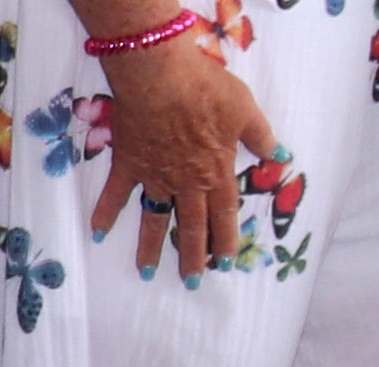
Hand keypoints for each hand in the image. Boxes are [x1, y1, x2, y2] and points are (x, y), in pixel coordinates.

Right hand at [87, 28, 282, 283]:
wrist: (157, 71)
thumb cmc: (204, 88)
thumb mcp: (244, 109)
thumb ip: (262, 137)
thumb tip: (282, 156)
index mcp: (217, 175)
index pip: (225, 217)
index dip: (226, 242)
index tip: (225, 264)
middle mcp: (187, 183)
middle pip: (192, 227)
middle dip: (193, 257)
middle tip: (192, 282)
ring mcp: (156, 175)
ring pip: (156, 218)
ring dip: (151, 247)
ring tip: (147, 273)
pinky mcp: (128, 161)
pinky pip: (116, 192)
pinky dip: (105, 212)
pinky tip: (97, 233)